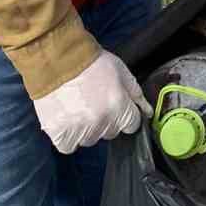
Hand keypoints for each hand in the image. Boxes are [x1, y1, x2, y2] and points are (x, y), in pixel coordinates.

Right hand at [33, 49, 150, 154]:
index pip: (132, 125)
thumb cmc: (91, 63)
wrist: (57, 59)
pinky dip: (68, 137)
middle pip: (111, 132)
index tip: (115, 105)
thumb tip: (148, 112)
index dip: (125, 114)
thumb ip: (136, 94)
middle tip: (94, 101)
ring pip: (90, 140)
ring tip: (78, 107)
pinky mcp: (59, 134)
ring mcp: (80, 130)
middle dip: (106, 120)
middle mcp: (101, 122)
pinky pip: (69, 146)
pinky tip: (67, 119)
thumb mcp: (121, 71)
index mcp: (119, 106)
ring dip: (86, 129)